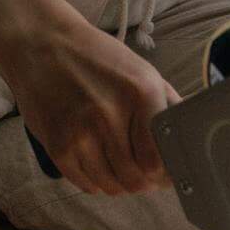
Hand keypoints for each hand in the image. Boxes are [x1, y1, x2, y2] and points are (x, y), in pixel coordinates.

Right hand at [0, 14, 178, 197]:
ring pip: (110, 186)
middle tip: (140, 173)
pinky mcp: (56, 146)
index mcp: (141, 93)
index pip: (158, 160)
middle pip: (135, 179)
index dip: (163, 173)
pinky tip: (96, 163)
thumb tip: (188, 141)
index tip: (162, 172)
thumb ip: (167, 105)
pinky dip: (94, 181)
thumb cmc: (96, 57)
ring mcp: (81, 133)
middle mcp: (111, 115)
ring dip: (117, 183)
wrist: (42, 43)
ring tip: (117, 167)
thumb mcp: (141, 70)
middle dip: (141, 182)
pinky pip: (84, 184)